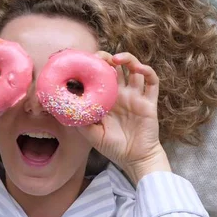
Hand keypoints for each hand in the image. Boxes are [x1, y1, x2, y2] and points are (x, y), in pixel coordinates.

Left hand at [76, 52, 170, 181]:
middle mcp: (122, 94)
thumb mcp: (92, 135)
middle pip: (116, 68)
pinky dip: (147, 71)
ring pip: (134, 69)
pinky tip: (138, 68)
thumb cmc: (114, 147)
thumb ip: (81, 122)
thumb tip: (64, 110)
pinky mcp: (149, 101)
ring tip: (117, 59)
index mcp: (108, 99)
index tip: (83, 62)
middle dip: (107, 58)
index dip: (94, 67)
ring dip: (128, 59)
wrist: (136, 159)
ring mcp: (136, 96)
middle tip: (99, 57)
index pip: (100, 76)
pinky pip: (152, 81)